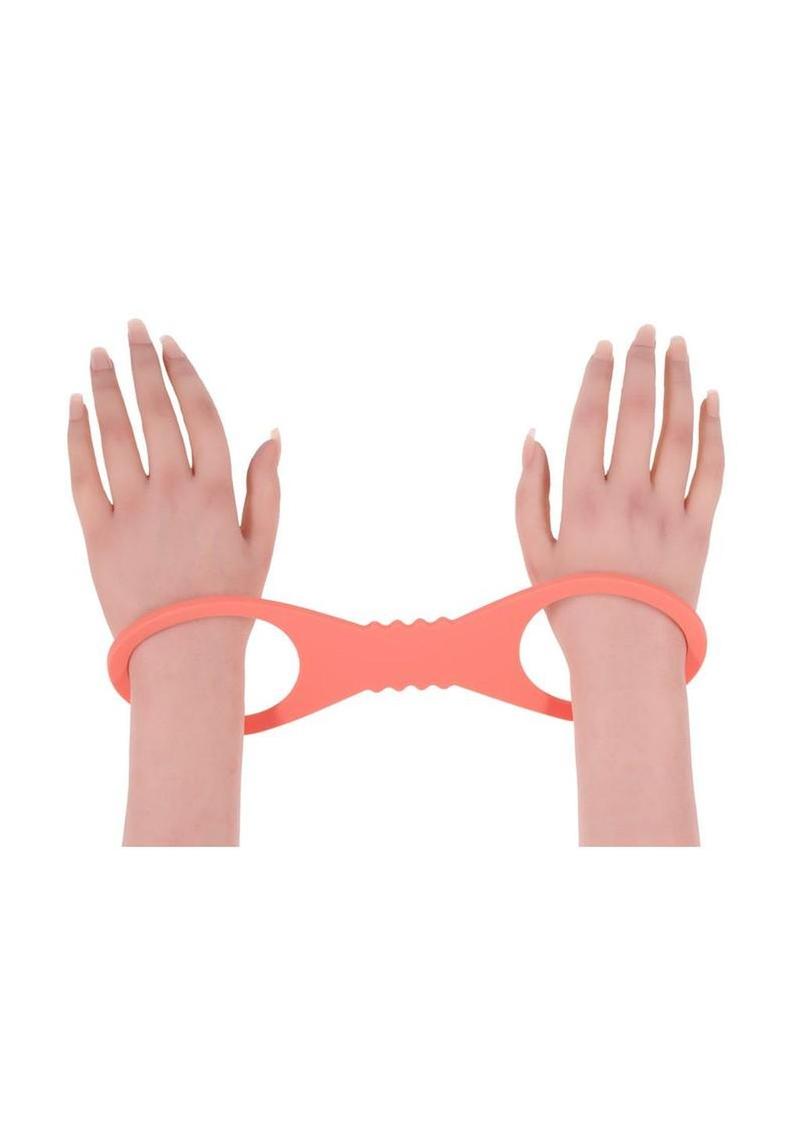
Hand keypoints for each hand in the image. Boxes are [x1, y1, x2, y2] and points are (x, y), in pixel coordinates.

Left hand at [68, 319, 279, 636]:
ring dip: (105, 389)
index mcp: (218, 493)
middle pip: (155, 413)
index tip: (170, 344)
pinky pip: (82, 475)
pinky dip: (76, 437)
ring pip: (115, 435)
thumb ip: (267, 485)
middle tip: (131, 328)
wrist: (182, 654)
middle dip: (142, 364)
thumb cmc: (229, 601)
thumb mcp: (262, 544)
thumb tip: (272, 433)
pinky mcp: (97, 535)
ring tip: (98, 355)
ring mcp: (133, 512)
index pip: (199, 415)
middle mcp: (174, 493)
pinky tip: (74, 406)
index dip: (183, 373)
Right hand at [515, 325, 722, 668]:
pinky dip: (715, 431)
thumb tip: (534, 438)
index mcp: (580, 500)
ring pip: (678, 432)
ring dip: (679, 383)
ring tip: (678, 347)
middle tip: (645, 329)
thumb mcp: (532, 552)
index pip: (590, 421)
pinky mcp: (700, 530)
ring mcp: (668, 512)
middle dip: (641, 365)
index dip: (596, 378)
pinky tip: (712, 400)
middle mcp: (627, 497)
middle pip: (638, 414)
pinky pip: (713, 471)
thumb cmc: (572, 605)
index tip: (602, 347)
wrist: (626, 655)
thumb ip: (528, 493)